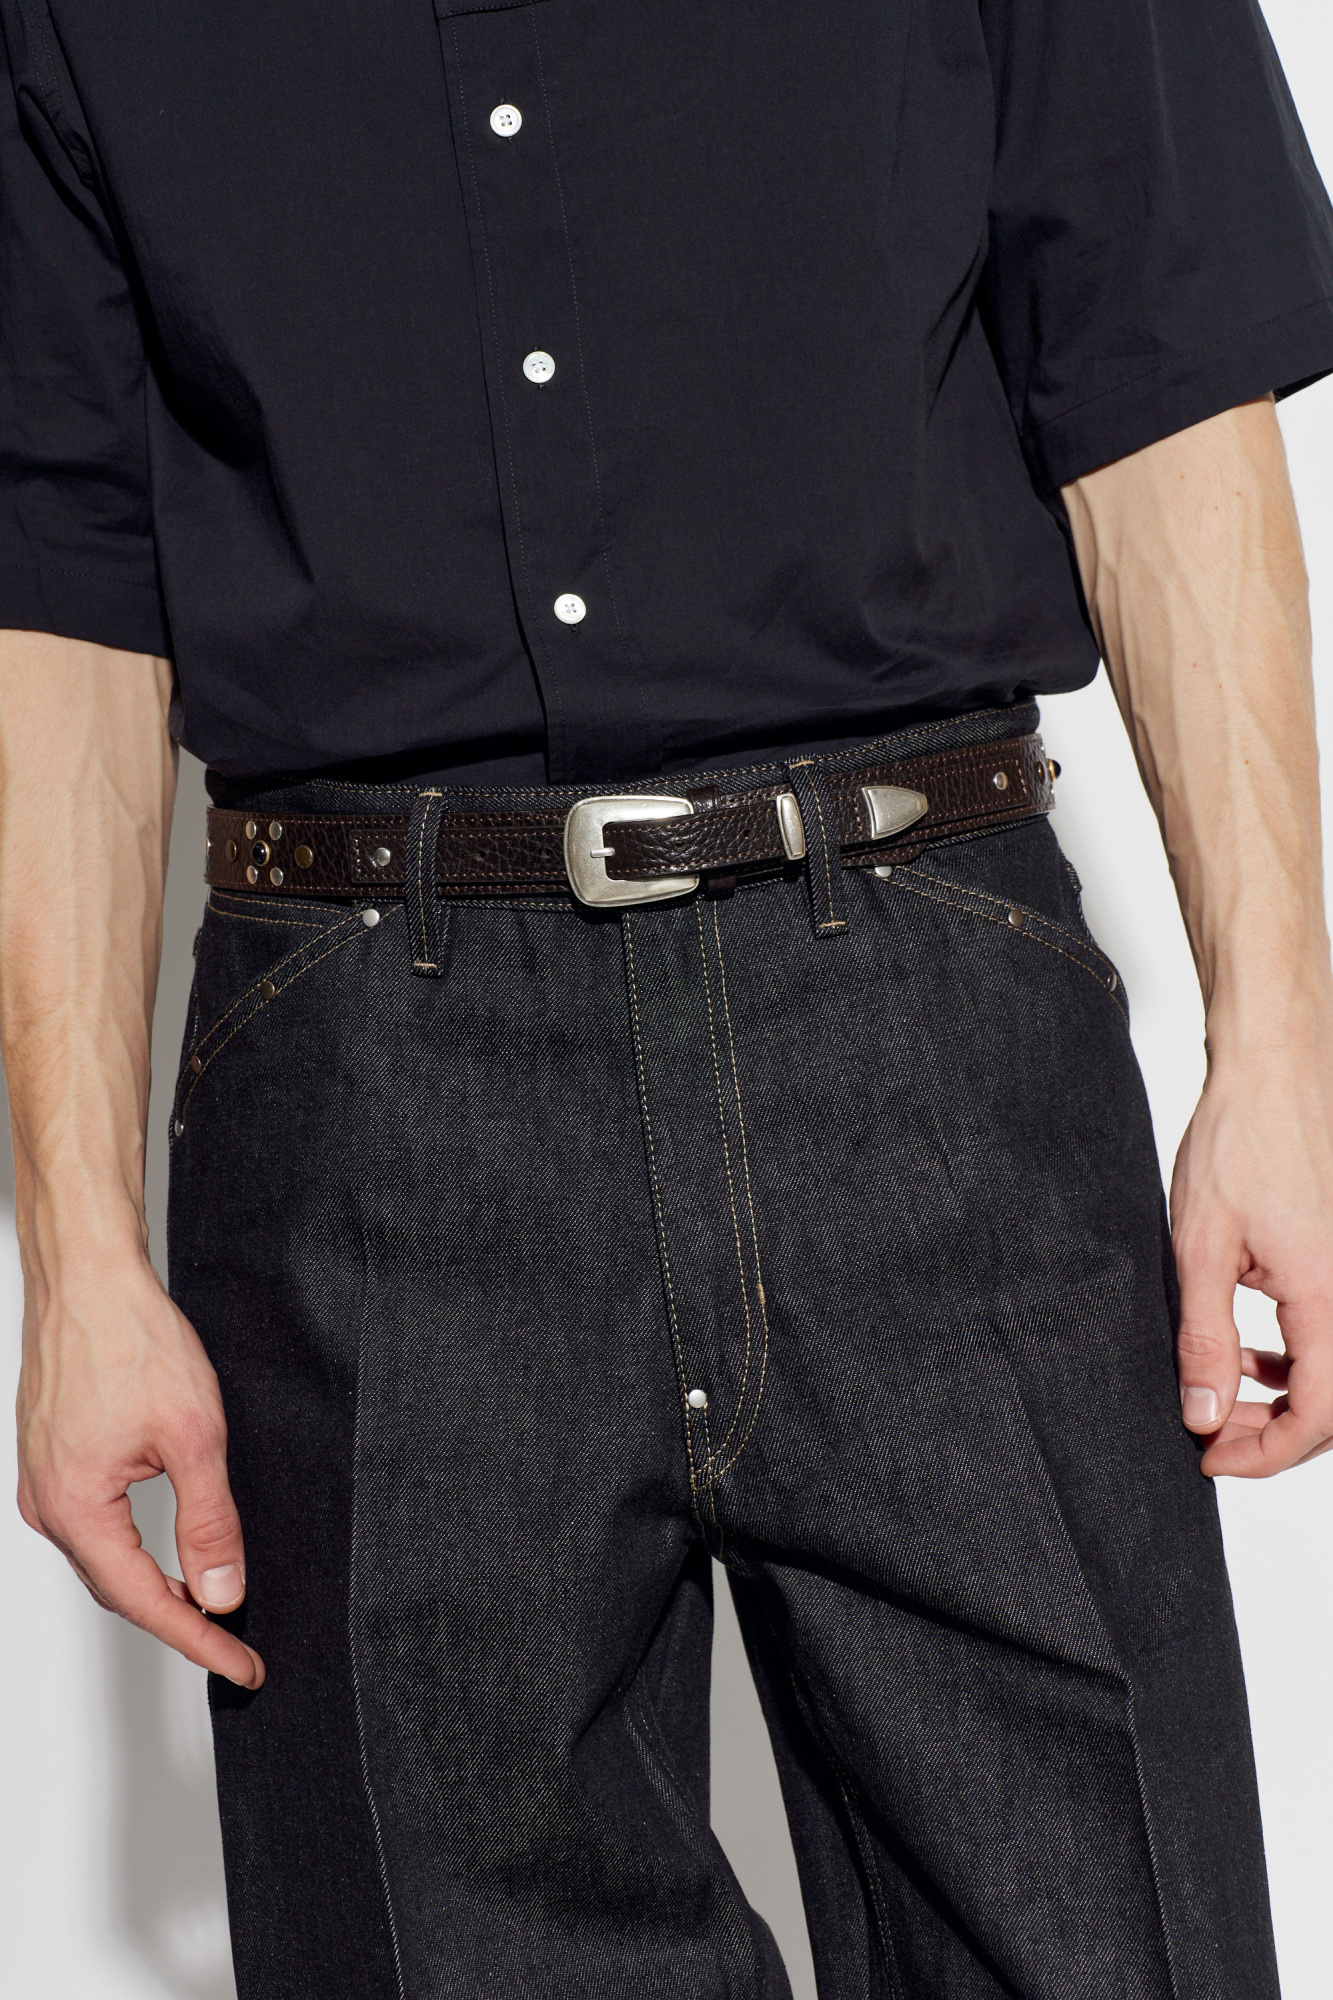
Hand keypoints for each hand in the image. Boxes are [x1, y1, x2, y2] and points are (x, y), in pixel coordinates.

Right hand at [16, 1244, 263, 1685]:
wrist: (88, 1276)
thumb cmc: (131, 1339)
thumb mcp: (193, 1435)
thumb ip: (208, 1520)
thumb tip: (221, 1590)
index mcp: (75, 1509)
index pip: (144, 1602)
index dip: (198, 1641)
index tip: (242, 1664)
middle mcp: (48, 1505)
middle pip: (119, 1589)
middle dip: (179, 1622)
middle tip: (236, 1644)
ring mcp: (44, 1482)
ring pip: (105, 1558)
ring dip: (156, 1586)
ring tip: (211, 1606)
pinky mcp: (51, 1460)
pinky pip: (94, 1525)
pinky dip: (134, 1548)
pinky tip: (166, 1550)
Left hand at [1170, 1027, 1332, 1476]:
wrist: (1273, 1067)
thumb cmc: (1239, 1137)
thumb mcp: (1200, 1246)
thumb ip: (1205, 1338)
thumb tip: (1204, 1412)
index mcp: (1329, 1295)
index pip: (1321, 1415)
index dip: (1268, 1453)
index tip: (1214, 1459)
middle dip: (1274, 1432)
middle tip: (1211, 1434)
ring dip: (1287, 1397)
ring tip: (1224, 1394)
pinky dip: (1299, 1357)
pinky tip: (1254, 1352)